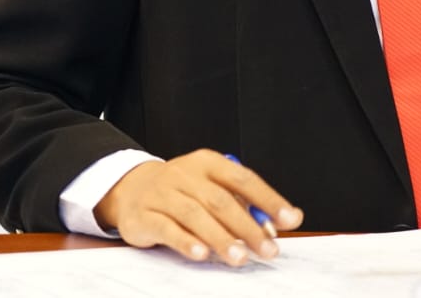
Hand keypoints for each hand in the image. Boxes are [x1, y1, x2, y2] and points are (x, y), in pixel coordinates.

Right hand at [95, 150, 303, 265]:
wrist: (131, 188)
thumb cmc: (181, 190)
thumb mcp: (210, 188)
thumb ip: (240, 206)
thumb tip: (272, 227)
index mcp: (208, 163)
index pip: (244, 179)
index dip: (268, 199)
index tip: (289, 218)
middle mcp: (185, 175)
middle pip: (221, 200)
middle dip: (248, 227)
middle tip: (267, 249)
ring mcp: (163, 194)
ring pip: (195, 215)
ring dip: (220, 238)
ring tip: (239, 257)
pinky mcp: (144, 216)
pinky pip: (167, 228)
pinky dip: (185, 241)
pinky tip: (201, 253)